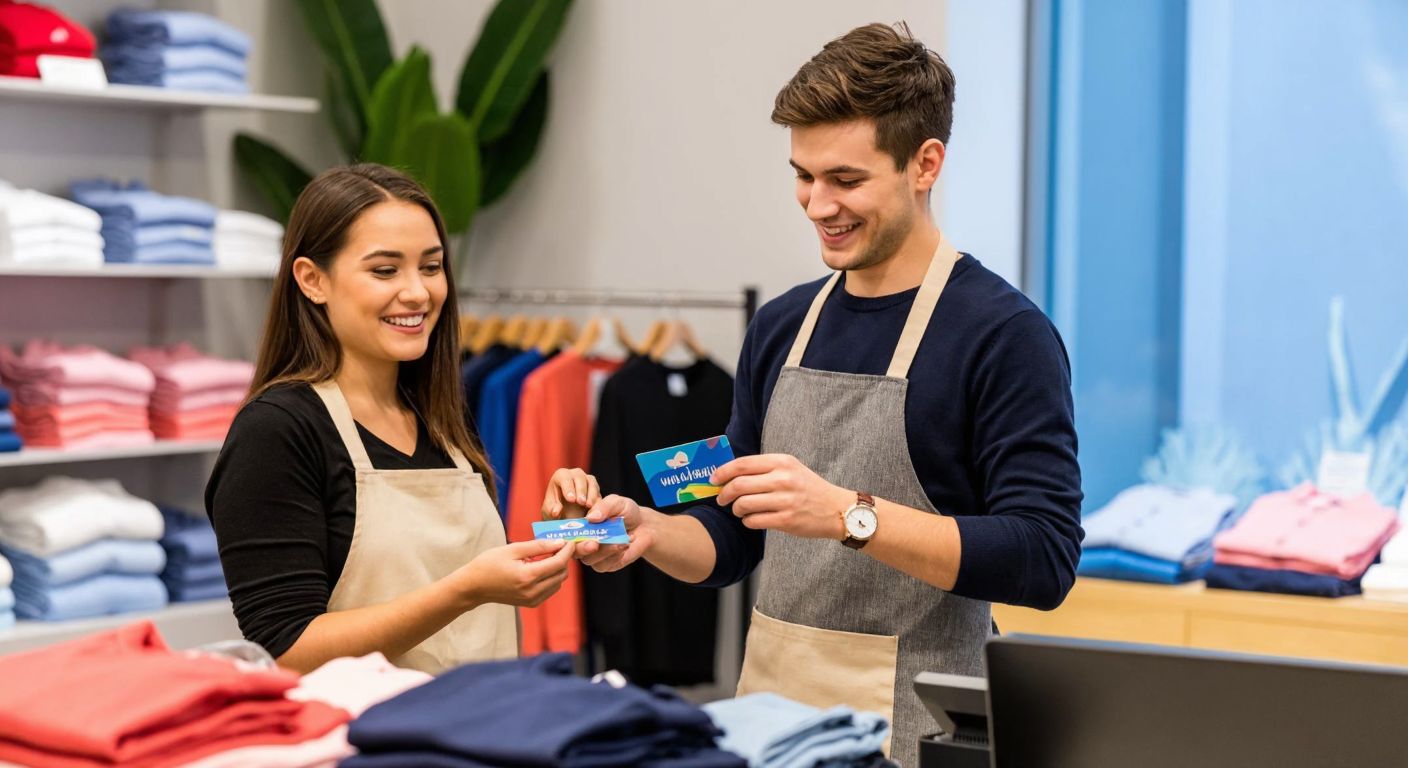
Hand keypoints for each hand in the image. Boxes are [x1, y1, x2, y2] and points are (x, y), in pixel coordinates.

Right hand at [453, 539, 574, 607]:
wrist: (473, 587)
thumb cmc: (489, 564)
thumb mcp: (513, 549)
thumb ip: (538, 546)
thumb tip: (559, 542)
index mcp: (528, 576)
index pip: (558, 563)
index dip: (567, 551)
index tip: (570, 541)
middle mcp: (533, 591)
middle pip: (561, 574)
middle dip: (564, 559)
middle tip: (559, 545)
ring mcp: (532, 600)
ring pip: (558, 582)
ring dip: (558, 568)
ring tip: (549, 555)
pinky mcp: (531, 603)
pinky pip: (550, 589)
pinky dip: (551, 578)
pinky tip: (542, 567)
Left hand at [541, 467, 601, 519]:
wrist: (566, 516)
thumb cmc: (555, 510)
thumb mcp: (550, 512)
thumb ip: (552, 510)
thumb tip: (556, 511)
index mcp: (560, 476)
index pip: (564, 477)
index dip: (568, 487)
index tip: (571, 500)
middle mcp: (574, 474)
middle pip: (579, 476)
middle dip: (581, 490)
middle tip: (581, 503)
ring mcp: (586, 480)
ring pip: (591, 482)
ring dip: (591, 494)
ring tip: (588, 506)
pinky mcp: (595, 488)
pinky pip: (598, 491)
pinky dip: (597, 499)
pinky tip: (594, 508)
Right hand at [574, 494, 653, 572]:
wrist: (644, 525)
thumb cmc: (626, 511)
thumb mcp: (616, 502)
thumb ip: (604, 507)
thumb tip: (590, 518)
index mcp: (580, 526)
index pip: (566, 533)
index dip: (565, 536)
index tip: (574, 536)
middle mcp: (582, 541)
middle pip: (574, 550)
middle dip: (583, 548)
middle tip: (595, 544)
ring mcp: (593, 554)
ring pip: (590, 559)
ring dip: (606, 550)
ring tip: (623, 539)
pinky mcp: (605, 564)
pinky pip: (604, 565)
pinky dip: (615, 555)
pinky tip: (625, 544)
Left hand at [713, 454, 852, 538]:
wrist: (837, 509)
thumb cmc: (809, 488)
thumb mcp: (790, 468)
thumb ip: (764, 469)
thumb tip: (730, 474)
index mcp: (782, 462)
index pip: (742, 464)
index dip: (723, 472)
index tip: (714, 480)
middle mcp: (783, 479)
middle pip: (738, 485)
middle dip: (724, 494)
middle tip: (722, 499)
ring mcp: (785, 500)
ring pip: (743, 504)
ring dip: (736, 509)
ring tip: (740, 510)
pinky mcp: (786, 520)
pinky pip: (754, 521)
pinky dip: (748, 522)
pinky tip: (752, 520)